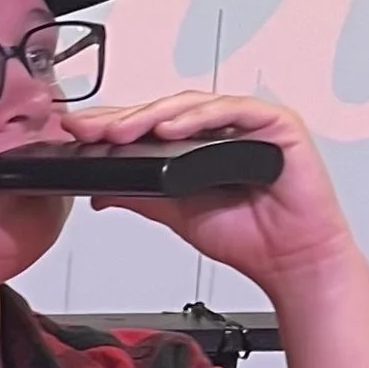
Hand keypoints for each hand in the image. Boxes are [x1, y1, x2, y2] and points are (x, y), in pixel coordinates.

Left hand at [59, 90, 364, 301]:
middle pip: (168, 110)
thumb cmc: (247, 235)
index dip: (115, 125)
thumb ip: (140, 196)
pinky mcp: (277, 124)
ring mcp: (251, 122)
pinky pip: (233, 111)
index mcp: (201, 142)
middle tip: (89, 129)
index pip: (152, 123)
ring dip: (153, 116)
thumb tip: (97, 190)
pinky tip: (169, 130)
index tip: (78, 132)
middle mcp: (225, 126)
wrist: (290, 261)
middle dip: (124, 118)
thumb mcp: (176, 213)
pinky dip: (199, 118)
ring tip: (120, 131)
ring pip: (195, 105)